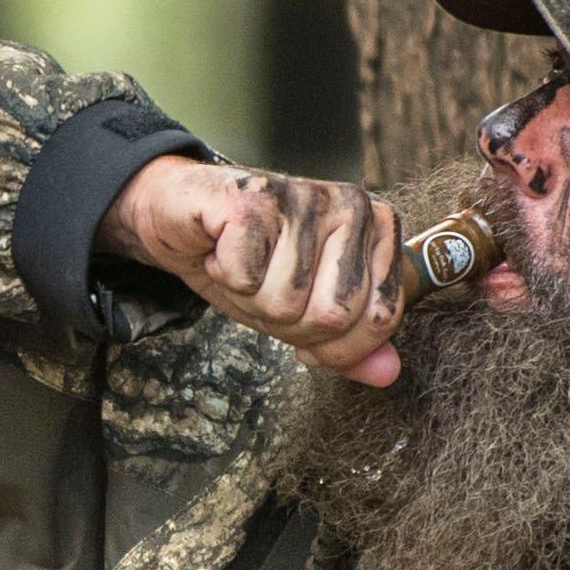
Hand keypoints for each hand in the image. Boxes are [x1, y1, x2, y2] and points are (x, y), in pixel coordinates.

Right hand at [100, 156, 409, 382]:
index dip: (335, 345)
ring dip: (250, 298)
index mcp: (377, 228)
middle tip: (265, 289)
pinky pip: (245, 279)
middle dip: (288, 324)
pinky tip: (222, 251)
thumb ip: (350, 344)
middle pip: (334, 316)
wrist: (182, 215)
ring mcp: (303, 196)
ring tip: (244, 267)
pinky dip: (224, 277)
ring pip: (285, 302)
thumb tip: (387, 373)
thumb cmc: (252, 261)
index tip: (303, 319)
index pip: (380, 319)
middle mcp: (350, 205)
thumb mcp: (305, 311)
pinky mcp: (252, 197)